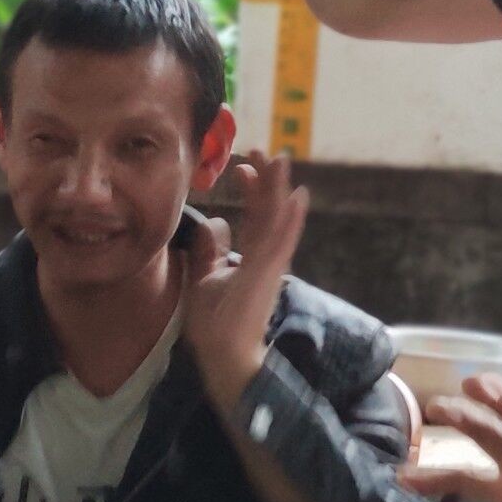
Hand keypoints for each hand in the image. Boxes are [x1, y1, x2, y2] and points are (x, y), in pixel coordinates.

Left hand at [183, 154, 308, 405]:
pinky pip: (280, 242)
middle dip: (266, 180)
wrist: (221, 352)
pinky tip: (298, 197)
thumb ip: (210, 251)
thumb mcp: (204, 277)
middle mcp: (264, 257)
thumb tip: (215, 222)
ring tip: (280, 159)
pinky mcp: (268, 274)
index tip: (241, 166)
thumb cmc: (214, 322)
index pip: (254, 216)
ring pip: (277, 219)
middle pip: (269, 211)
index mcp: (250, 256)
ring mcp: (269, 265)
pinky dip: (289, 219)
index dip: (251, 190)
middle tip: (261, 149)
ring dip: (278, 189)